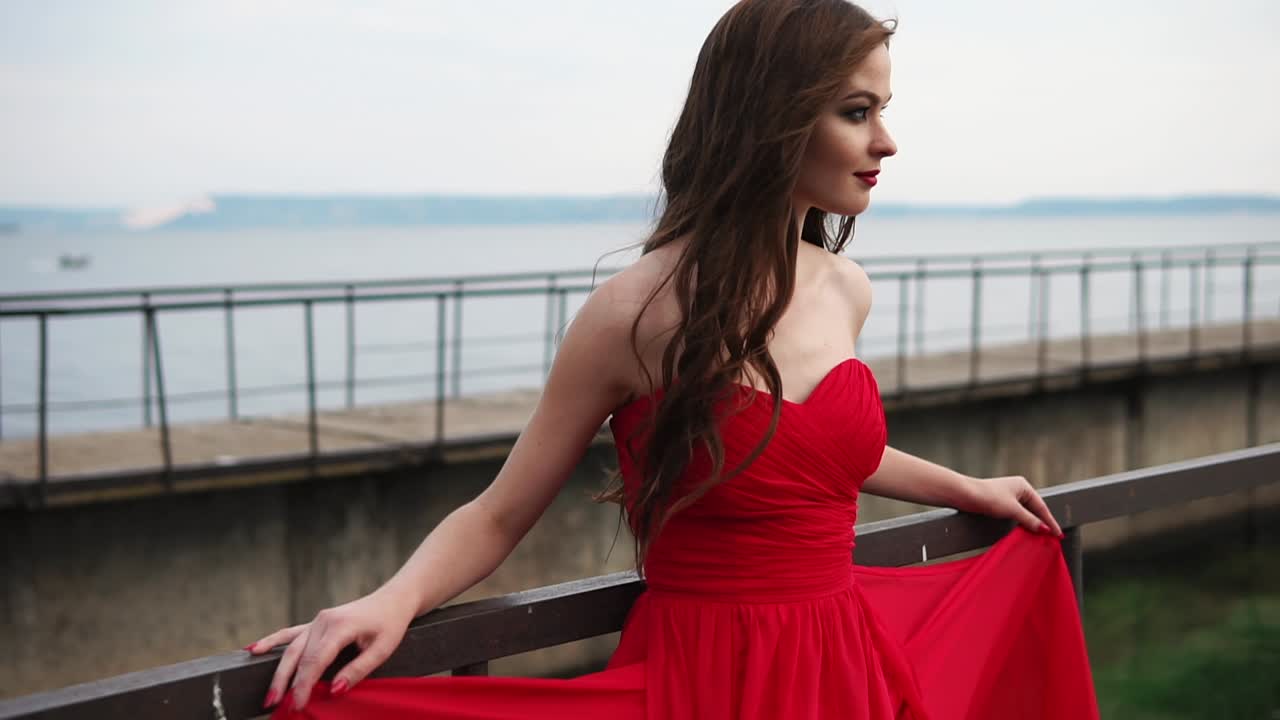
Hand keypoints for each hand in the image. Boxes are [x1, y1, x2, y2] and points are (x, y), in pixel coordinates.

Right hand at [246, 588, 416, 711]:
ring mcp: (317, 620)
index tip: (298, 704)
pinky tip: (254, 649)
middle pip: (298, 656)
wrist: (393, 600)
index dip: (304, 684)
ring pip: (291, 648)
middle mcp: (323, 621)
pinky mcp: (316, 622)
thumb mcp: (382, 650)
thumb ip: (357, 670)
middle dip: (286, 683)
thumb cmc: (390, 624)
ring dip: (279, 672)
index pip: (316, 660)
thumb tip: (334, 690)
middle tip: (276, 705)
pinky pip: (290, 633)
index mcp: (340, 626)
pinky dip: (272, 641)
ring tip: (269, 695)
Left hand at [963, 475, 1063, 538]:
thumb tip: (1044, 529)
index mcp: (1023, 486)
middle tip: (1052, 538)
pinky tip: (1025, 530)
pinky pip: (1016, 514)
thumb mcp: (1012, 510)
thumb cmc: (988, 497)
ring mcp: (1009, 496)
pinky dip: (1022, 523)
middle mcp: (1018, 489)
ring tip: (1041, 537)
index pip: (1042, 507)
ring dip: (1032, 524)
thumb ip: (1029, 520)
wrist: (965, 494)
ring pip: (1025, 512)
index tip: (1058, 534)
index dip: (1050, 521)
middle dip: (1042, 523)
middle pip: (1035, 509)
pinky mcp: (1000, 503)